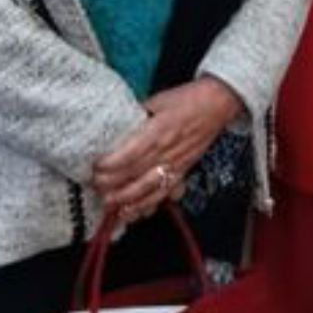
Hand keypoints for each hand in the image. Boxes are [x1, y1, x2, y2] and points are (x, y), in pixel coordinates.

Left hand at [91, 76, 242, 219]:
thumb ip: (137, 114)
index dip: (112, 163)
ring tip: (110, 206)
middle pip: (137, 173)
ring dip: (128, 200)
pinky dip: (149, 205)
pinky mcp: (182, 171)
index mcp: (159, 130)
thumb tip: (115, 125)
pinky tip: (135, 213)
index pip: (132, 152)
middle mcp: (167, 150)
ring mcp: (176, 164)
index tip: (96, 167)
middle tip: (96, 188)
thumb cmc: (187, 99)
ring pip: (149, 188)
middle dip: (114, 184)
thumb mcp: (158, 99)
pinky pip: (164, 193)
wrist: (217, 104)